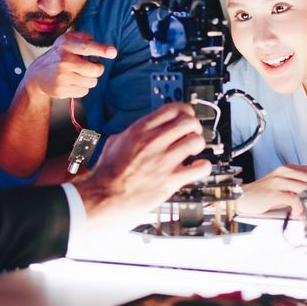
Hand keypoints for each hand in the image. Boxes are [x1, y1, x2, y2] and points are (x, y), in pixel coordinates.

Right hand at [23, 31, 117, 98]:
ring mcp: (61, 76)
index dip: (101, 49)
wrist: (38, 74)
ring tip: (78, 75)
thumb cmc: (59, 55)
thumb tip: (103, 47)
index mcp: (66, 44)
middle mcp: (63, 59)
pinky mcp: (60, 89)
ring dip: (89, 79)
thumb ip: (84, 38)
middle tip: (89, 67)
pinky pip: (84, 91)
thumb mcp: (67, 41)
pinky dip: (81, 88)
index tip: (113, 52)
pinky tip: (71, 83)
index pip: (87, 47)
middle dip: (97, 70)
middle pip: (96, 70)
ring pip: (92, 82)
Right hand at [74, 103, 210, 230]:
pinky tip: (198, 167)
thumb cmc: (106, 173)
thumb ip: (133, 132)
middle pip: (189, 121)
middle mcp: (154, 141)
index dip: (185, 112)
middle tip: (192, 135)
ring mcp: (164, 160)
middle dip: (194, 127)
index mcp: (141, 129)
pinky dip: (203, 167)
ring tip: (193, 152)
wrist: (103, 196)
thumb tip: (144, 128)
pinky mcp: (170, 180)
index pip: (174, 109)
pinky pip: (199, 168)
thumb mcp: (115, 141)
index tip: (187, 118)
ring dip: (198, 145)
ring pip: (196, 141)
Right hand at [238, 165, 306, 216]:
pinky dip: (300, 207)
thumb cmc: (266, 194)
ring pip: (305, 185)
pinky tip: (300, 213)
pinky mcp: (273, 192)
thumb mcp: (285, 188)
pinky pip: (293, 199)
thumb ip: (301, 190)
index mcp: (291, 169)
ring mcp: (279, 181)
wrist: (243, 197)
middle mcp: (286, 171)